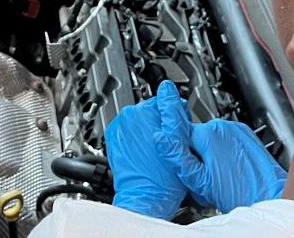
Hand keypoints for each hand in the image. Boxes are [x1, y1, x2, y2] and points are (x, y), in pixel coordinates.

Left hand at [104, 86, 188, 219]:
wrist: (144, 195)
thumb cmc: (163, 176)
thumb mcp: (181, 142)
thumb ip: (178, 116)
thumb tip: (174, 98)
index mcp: (145, 110)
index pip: (165, 101)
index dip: (175, 115)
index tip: (178, 127)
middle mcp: (128, 114)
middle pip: (151, 110)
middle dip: (160, 123)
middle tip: (168, 141)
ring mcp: (118, 126)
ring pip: (139, 121)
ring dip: (147, 130)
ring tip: (156, 148)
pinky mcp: (112, 137)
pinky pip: (128, 131)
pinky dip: (135, 137)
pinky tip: (144, 151)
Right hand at [153, 80, 285, 211]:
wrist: (270, 195)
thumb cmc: (238, 193)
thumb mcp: (200, 180)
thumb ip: (178, 158)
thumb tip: (160, 139)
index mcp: (208, 134)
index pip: (181, 133)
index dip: (181, 150)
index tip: (185, 163)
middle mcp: (223, 126)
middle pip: (196, 135)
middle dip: (196, 152)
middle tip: (203, 173)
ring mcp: (237, 129)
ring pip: (212, 137)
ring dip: (210, 151)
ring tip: (218, 172)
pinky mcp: (247, 135)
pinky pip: (227, 139)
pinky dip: (224, 150)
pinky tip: (229, 167)